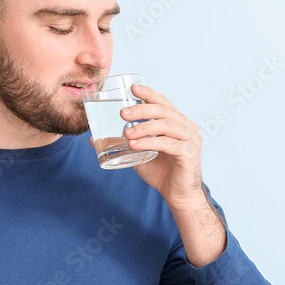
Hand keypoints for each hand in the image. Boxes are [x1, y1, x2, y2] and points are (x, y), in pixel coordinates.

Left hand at [116, 83, 206, 209]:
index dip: (149, 94)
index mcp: (178, 123)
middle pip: (164, 111)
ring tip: (126, 132)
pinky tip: (134, 144)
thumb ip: (122, 143)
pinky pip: (168, 144)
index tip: (133, 88)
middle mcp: (188, 127)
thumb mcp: (138, 153)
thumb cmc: (161, 172)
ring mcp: (191, 140)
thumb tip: (93, 138)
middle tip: (122, 113)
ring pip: (166, 126)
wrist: (178, 195)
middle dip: (142, 110)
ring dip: (144, 127)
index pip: (164, 103)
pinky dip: (149, 142)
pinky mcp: (189, 154)